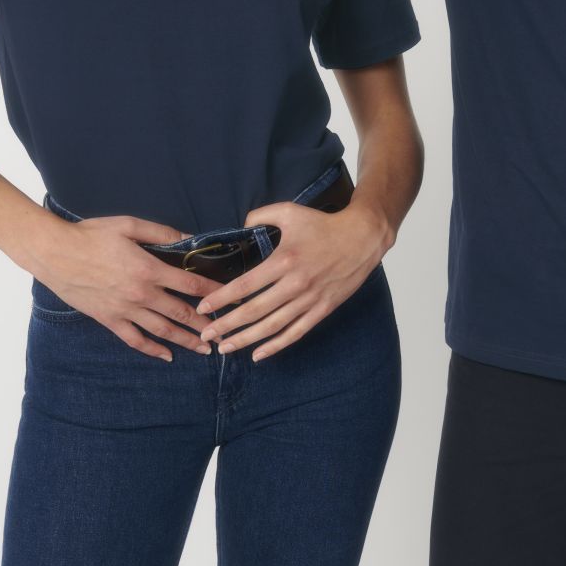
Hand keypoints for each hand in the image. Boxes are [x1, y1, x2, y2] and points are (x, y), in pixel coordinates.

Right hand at [30, 215, 223, 360]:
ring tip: (204, 349)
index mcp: (149, 269)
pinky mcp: (109, 319)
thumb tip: (189, 238)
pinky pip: (135, 340)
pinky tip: (166, 356)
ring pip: (162, 330)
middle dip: (205, 324)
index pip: (191, 284)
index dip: (214, 292)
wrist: (55, 253)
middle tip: (223, 332)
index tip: (231, 298)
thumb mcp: (129, 226)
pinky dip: (152, 350)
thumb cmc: (91, 235)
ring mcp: (125, 310)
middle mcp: (141, 294)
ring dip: (185, 341)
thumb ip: (162, 233)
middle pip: (181, 313)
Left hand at [196, 200, 391, 360]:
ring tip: (224, 348)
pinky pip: (296, 332)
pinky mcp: (322, 309)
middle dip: (226, 325)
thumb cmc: (324, 224)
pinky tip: (258, 354)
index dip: (222, 298)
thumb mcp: (290, 211)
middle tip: (206, 334)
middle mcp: (295, 283)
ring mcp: (309, 299)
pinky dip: (276, 346)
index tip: (204, 307)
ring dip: (245, 339)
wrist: (362, 237)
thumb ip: (261, 215)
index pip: (245, 285)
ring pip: (272, 326)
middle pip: (254, 311)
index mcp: (283, 260)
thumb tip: (241, 225)